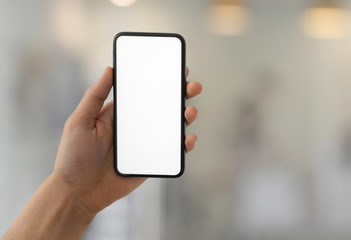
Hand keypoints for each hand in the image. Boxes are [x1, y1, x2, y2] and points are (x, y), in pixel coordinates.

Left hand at [53, 66, 201, 213]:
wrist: (78, 193)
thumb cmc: (73, 157)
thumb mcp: (79, 121)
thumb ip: (95, 96)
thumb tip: (109, 69)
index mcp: (121, 113)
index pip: (145, 91)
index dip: (162, 79)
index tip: (176, 67)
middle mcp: (137, 126)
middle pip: (165, 106)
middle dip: (182, 94)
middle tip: (192, 86)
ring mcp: (147, 144)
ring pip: (173, 126)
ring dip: (186, 117)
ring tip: (190, 112)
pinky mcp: (153, 162)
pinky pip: (174, 151)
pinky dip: (185, 144)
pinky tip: (188, 138)